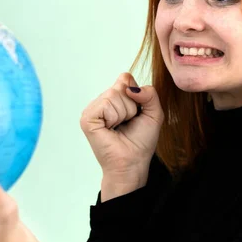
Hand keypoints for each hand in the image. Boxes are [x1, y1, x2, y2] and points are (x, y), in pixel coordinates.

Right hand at [80, 72, 163, 198]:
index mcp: (114, 98)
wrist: (132, 163)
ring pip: (114, 94)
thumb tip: (130, 87)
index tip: (136, 114)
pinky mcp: (87, 118)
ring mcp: (92, 109)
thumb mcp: (154, 113)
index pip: (125, 78)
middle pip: (121, 85)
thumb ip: (150, 93)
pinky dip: (114, 117)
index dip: (136, 95)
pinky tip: (111, 129)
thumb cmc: (140, 142)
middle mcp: (101, 101)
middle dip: (131, 106)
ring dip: (124, 113)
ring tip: (119, 127)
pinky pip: (106, 104)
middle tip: (127, 123)